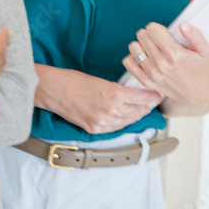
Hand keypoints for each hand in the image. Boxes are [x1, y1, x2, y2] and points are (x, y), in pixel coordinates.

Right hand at [34, 65, 161, 134]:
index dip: (153, 97)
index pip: (143, 98)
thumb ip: (116, 89)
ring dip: (133, 116)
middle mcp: (111, 110)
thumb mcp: (99, 80)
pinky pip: (114, 128)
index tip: (157, 96)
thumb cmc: (71, 80)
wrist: (50, 89)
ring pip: (127, 122)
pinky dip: (119, 123)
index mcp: (114, 93)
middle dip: (144, 107)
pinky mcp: (94, 128)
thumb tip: (130, 95)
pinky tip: (119, 117)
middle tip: (148, 103)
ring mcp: (102, 121)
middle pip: (138, 112)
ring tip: (135, 110)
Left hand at [123, 22, 208, 116]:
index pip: (152, 29)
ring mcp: (152, 73)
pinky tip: (144, 57)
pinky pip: (128, 62)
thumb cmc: (199, 69)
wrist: (196, 93)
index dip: (157, 28)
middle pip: (142, 36)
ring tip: (151, 49)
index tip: (163, 33)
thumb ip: (195, 35)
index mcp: (175, 54)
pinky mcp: (145, 81)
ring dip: (141, 45)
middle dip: (149, 35)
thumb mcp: (204, 51)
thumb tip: (182, 25)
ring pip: (133, 47)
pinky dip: (133, 57)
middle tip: (158, 41)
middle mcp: (162, 64)